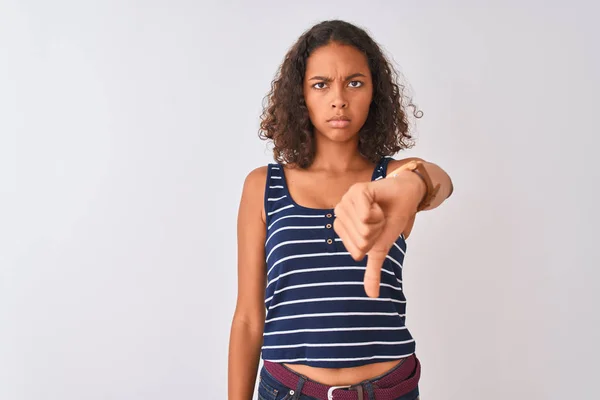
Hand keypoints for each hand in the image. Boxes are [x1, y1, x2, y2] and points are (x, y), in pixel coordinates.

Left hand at [333, 170, 425, 296]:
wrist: (405, 197)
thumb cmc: (391, 220)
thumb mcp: (380, 248)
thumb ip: (372, 270)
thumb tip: (371, 295)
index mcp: (341, 228)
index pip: (357, 251)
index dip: (372, 244)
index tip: (376, 231)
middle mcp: (340, 213)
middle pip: (360, 240)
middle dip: (376, 232)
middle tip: (379, 220)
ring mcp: (346, 200)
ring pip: (364, 228)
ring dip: (378, 221)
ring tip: (378, 211)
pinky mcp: (357, 191)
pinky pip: (367, 215)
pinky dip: (378, 213)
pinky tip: (378, 203)